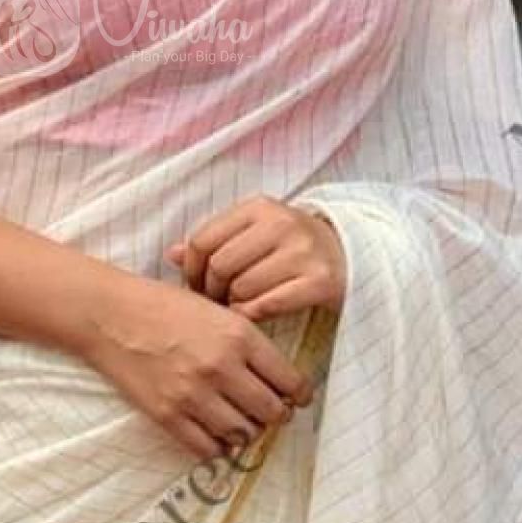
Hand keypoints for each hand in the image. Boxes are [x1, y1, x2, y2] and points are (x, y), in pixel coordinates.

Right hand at [81, 274, 315, 462]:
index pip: (289, 379)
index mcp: (239, 335)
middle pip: (271, 412)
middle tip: (271, 413)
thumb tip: (274, 377)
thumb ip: (245, 340)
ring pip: (243, 434)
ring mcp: (194, 394)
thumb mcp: (215, 309)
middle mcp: (222, 367)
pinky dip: (216, 446)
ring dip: (246, 431)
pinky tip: (214, 433)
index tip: (298, 398)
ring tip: (241, 422)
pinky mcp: (168, 415)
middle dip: (276, 415)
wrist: (111, 315)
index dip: (299, 393)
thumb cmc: (163, 306)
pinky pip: (207, 448)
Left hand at [164, 195, 345, 320]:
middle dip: (212, 291)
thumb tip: (170, 255)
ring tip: (236, 307)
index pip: (203, 240)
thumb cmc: (291, 246)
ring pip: (242, 288)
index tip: (197, 285)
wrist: (351, 255)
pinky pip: (268, 305)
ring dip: (233, 305)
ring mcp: (303, 251)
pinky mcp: (320, 281)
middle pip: (220, 266)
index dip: (192, 269)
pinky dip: (253, 315)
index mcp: (258, 207)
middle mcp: (281, 224)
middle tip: (216, 302)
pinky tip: (253, 315)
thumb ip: (215, 240)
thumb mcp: (254, 233)